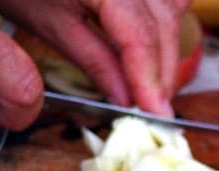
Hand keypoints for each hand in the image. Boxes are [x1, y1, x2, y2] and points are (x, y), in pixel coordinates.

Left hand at [0, 0, 192, 116]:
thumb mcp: (46, 22)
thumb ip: (93, 59)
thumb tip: (126, 98)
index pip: (138, 35)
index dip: (151, 77)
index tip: (158, 112)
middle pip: (164, 21)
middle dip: (163, 68)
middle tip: (157, 107)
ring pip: (172, 6)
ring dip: (169, 44)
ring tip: (155, 81)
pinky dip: (165, 19)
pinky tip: (156, 44)